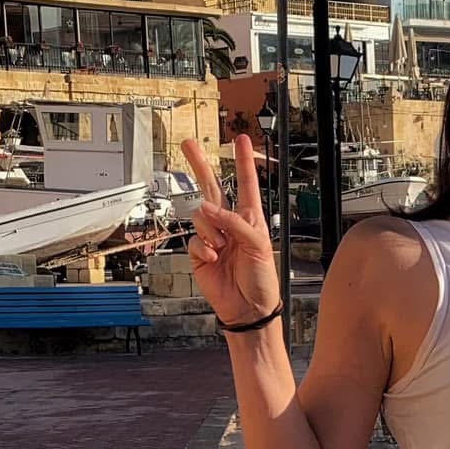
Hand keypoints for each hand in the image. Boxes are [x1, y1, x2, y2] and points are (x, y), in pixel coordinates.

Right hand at [183, 133, 279, 325]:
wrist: (248, 308)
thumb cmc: (261, 280)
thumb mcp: (258, 245)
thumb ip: (234, 222)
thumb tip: (207, 208)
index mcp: (250, 218)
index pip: (246, 184)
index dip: (244, 161)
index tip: (241, 139)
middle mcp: (230, 223)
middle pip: (212, 187)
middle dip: (200, 165)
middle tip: (188, 144)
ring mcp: (213, 236)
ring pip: (200, 216)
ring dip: (211, 231)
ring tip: (222, 249)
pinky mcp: (200, 252)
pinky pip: (194, 240)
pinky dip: (204, 249)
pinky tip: (215, 260)